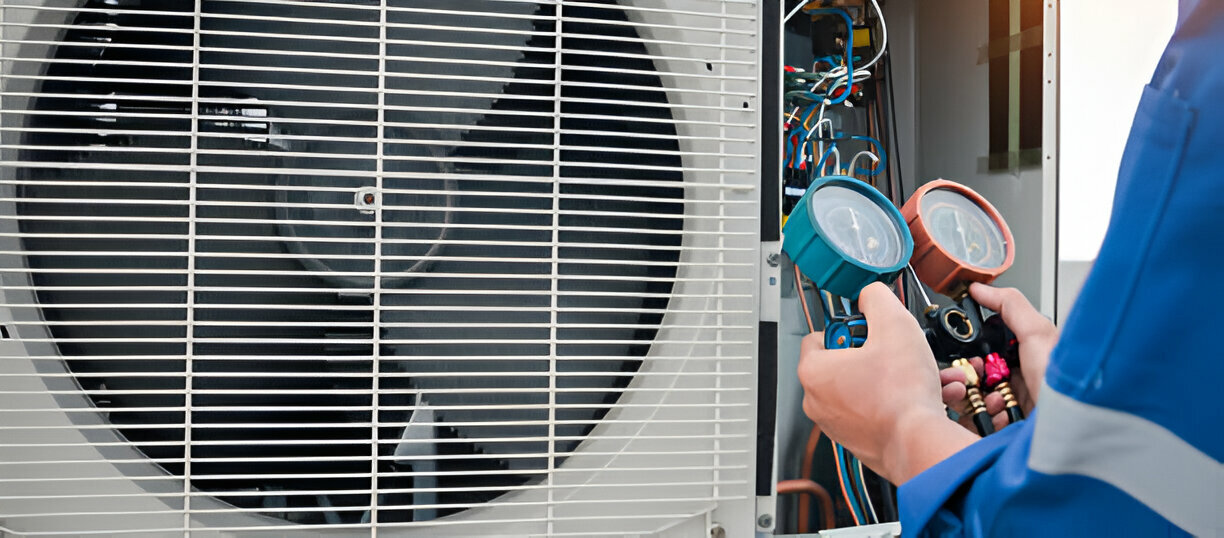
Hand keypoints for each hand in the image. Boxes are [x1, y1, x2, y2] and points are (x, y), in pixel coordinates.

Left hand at [798, 282, 976, 484]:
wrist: (919, 444)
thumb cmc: (901, 394)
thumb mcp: (894, 324)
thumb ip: (877, 299)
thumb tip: (870, 295)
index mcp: (814, 371)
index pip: (821, 335)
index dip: (852, 328)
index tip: (872, 331)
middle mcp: (818, 401)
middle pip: (848, 362)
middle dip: (883, 354)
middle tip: (902, 353)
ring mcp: (838, 424)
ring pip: (870, 387)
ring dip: (901, 377)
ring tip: (929, 374)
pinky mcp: (860, 441)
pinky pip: (880, 410)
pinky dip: (902, 401)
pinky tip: (932, 396)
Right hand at [939, 284, 1056, 430]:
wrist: (1076, 426)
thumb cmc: (1065, 382)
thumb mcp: (1038, 334)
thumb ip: (1010, 305)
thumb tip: (980, 287)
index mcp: (1022, 356)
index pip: (981, 350)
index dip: (970, 353)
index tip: (971, 357)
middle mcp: (1016, 381)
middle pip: (972, 377)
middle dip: (968, 379)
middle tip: (979, 381)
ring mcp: (1012, 407)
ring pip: (972, 402)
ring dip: (976, 401)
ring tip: (996, 402)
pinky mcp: (1008, 429)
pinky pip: (979, 426)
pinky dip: (983, 421)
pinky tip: (1001, 418)